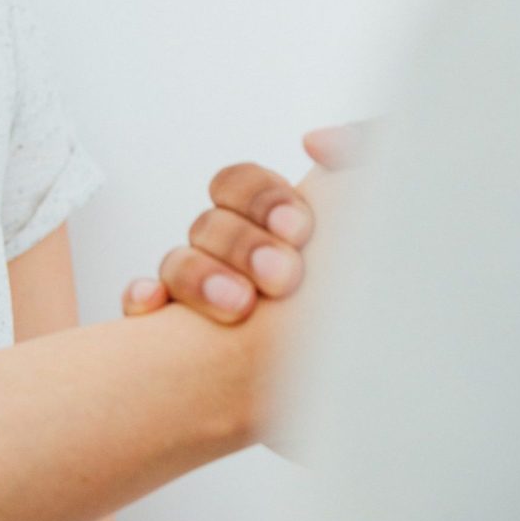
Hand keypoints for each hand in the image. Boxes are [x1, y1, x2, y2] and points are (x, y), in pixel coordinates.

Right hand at [121, 122, 371, 323]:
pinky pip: (142, 307)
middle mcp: (231, 256)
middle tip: (283, 276)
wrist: (374, 378)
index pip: (239, 185)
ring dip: (201, 276)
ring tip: (240, 307)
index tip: (299, 230)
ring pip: (177, 263)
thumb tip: (317, 142)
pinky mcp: (178, 340)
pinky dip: (145, 299)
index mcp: (270, 226)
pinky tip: (156, 307)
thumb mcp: (377, 216)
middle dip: (243, 245)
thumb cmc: (367, 301)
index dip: (261, 199)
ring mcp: (200, 296)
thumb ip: (363, 153)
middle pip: (209, 224)